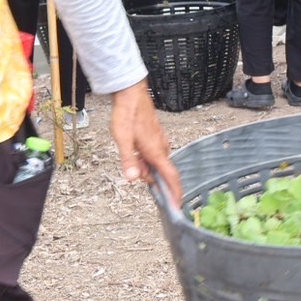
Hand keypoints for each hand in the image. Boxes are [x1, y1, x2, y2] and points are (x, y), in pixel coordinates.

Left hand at [108, 80, 181, 206]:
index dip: (175, 193)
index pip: (171, 177)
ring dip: (145, 166)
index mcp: (156, 151)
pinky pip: (155, 154)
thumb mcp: (122, 139)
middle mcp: (162, 147)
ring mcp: (160, 141)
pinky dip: (146, 158)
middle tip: (132, 165)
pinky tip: (134, 149)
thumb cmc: (128, 114)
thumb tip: (133, 179)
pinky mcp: (157, 137)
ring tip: (130, 153)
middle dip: (148, 176)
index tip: (177, 206)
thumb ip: (128, 160)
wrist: (131, 94)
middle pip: (160, 172)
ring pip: (157, 163)